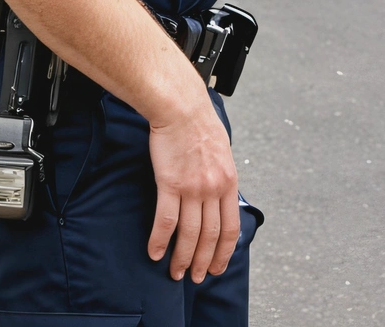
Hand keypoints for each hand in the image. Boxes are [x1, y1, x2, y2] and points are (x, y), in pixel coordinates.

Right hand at [147, 91, 239, 283]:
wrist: (181, 106)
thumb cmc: (199, 122)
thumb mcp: (222, 150)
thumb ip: (222, 175)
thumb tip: (219, 194)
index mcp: (229, 182)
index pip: (230, 228)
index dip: (223, 252)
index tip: (216, 267)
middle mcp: (213, 189)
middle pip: (210, 236)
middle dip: (203, 261)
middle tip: (195, 277)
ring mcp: (192, 188)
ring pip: (189, 234)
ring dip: (182, 257)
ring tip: (176, 272)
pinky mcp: (169, 183)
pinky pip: (165, 220)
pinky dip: (160, 240)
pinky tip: (154, 252)